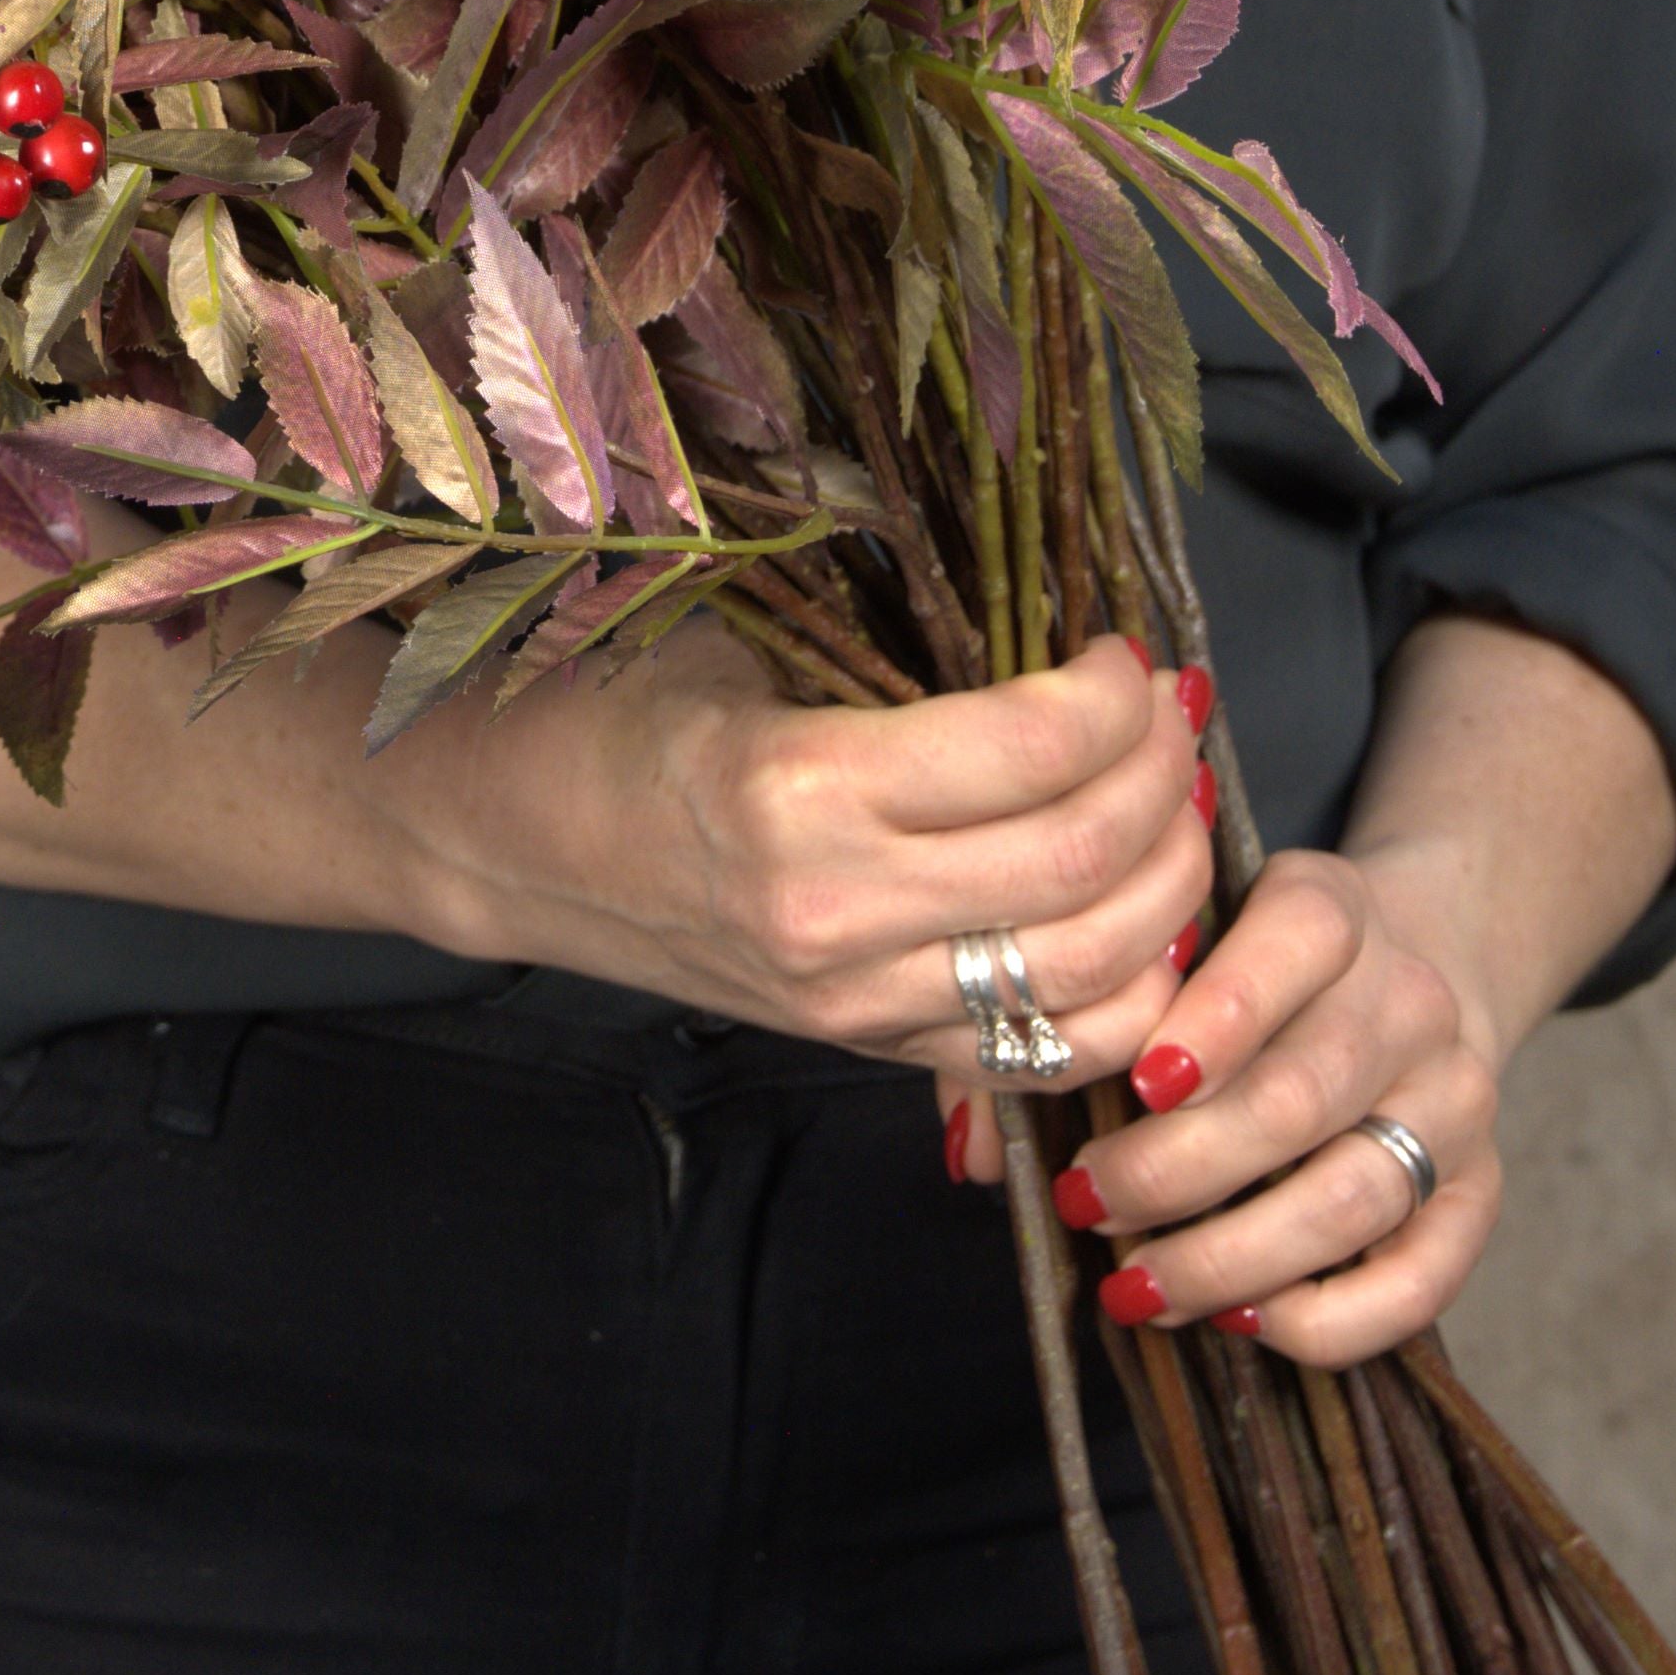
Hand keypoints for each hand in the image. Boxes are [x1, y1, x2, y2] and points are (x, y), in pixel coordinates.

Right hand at [393, 626, 1217, 1080]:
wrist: (506, 837)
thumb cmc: (608, 703)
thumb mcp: (736, 638)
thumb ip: (886, 646)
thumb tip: (1049, 621)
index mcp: (795, 786)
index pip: (1029, 750)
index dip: (1112, 694)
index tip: (1122, 648)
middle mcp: (837, 911)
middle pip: (1084, 863)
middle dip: (1162, 774)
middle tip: (1168, 709)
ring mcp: (856, 999)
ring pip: (1094, 971)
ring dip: (1169, 879)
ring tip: (1167, 799)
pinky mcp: (867, 1049)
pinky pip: (1048, 1053)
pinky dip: (1130, 990)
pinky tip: (1138, 913)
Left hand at [1030, 846, 1504, 1365]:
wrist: (1414, 958)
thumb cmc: (1243, 961)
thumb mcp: (1180, 935)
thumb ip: (1079, 1014)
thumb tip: (972, 1150)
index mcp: (1334, 905)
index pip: (1294, 942)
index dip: (1217, 1019)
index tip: (1135, 1083)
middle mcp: (1412, 997)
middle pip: (1300, 1096)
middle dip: (1179, 1168)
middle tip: (1088, 1203)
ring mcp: (1458, 1099)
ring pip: (1353, 1195)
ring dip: (1232, 1256)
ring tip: (1137, 1283)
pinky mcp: (1484, 1190)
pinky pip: (1422, 1278)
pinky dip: (1328, 1316)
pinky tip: (1242, 1321)